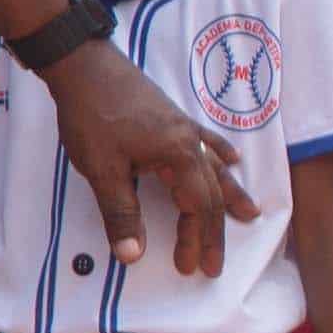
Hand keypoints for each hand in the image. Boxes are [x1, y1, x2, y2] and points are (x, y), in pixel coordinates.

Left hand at [43, 41, 241, 277]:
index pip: (196, 206)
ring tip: (249, 213)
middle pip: (210, 192)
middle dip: (214, 230)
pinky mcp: (170, 117)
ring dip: (230, 194)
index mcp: (178, 155)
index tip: (189, 267)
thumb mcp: (103, 169)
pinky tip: (232, 158)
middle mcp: (189, 141)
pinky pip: (205, 140)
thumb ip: (121, 213)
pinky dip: (219, 152)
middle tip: (216, 263)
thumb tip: (132, 255)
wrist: (83, 65)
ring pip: (214, 168)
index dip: (195, 239)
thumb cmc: (93, 114)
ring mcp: (182, 127)